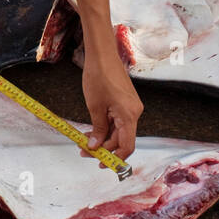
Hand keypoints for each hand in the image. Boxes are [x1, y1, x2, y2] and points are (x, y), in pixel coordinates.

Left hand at [80, 49, 142, 163]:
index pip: (127, 145)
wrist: (102, 55)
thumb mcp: (95, 107)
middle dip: (104, 148)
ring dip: (103, 138)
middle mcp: (134, 113)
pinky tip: (92, 130)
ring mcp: (130, 108)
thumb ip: (97, 129)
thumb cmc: (99, 77)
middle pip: (122, 139)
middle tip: (84, 151)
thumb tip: (94, 147)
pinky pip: (118, 121)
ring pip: (118, 131)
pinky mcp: (125, 103)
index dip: (115, 158)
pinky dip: (106, 128)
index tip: (101, 163)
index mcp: (129, 115)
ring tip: (84, 141)